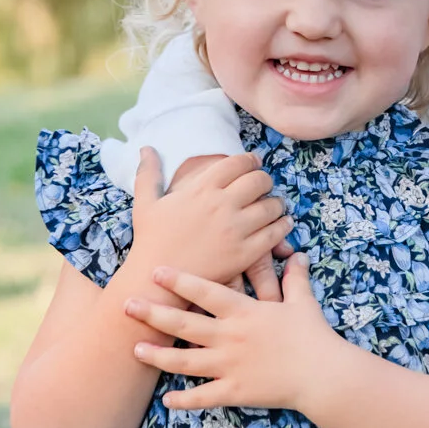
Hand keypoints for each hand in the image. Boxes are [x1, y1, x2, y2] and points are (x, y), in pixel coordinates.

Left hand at [126, 255, 336, 409]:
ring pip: (185, 360)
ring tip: (135, 350)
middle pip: (184, 323)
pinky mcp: (235, 390)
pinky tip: (166, 400)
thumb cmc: (313, 335)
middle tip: (127, 305)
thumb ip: (295, 278)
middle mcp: (230, 336)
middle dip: (153, 314)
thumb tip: (299, 256)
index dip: (179, 281)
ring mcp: (230, 365)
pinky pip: (204, 396)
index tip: (155, 271)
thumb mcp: (302, 301)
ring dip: (158, 356)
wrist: (323, 373)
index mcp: (244, 311)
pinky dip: (184, 399)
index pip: (205, 291)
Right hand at [130, 149, 291, 299]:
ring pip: (271, 206)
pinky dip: (283, 225)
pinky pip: (274, 233)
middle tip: (264, 185)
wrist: (155, 280)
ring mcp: (235, 229)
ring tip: (275, 205)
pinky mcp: (245, 253)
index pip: (237, 163)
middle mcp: (222, 205)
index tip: (254, 162)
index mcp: (202, 189)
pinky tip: (282, 223)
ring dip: (276, 202)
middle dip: (265, 180)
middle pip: (259, 181)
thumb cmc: (150, 240)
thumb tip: (146, 147)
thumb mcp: (146, 202)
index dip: (250, 160)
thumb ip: (149, 173)